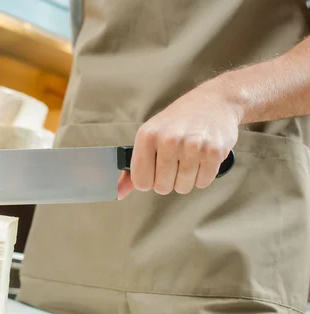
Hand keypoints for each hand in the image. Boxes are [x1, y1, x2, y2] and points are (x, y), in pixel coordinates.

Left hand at [118, 84, 240, 199]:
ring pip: (183, 187)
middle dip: (168, 181)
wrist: (215, 101)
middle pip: (162, 187)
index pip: (141, 182)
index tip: (154, 169)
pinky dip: (202, 176)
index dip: (148, 180)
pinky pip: (203, 182)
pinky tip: (202, 158)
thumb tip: (118, 193)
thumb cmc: (178, 122)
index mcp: (147, 136)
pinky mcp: (214, 152)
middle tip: (175, 162)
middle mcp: (168, 139)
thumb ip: (133, 168)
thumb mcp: (150, 136)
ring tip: (189, 159)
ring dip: (186, 179)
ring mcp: (193, 145)